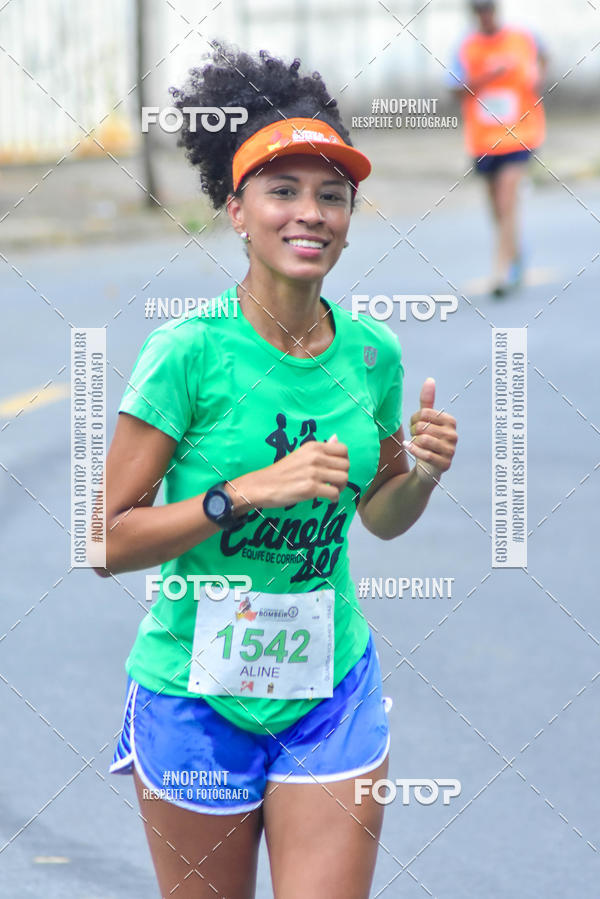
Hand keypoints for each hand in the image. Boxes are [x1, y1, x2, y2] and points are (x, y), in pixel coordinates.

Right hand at [231, 434, 349, 508]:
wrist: (262, 485)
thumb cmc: (282, 471)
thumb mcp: (301, 454)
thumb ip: (320, 449)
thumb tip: (336, 437)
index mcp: (313, 446)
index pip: (343, 449)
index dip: (344, 461)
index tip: (336, 469)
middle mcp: (315, 457)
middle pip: (346, 466)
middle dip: (343, 476)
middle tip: (334, 483)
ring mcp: (313, 473)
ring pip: (343, 479)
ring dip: (340, 488)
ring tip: (331, 491)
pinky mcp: (310, 489)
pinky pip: (334, 493)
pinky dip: (334, 499)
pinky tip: (328, 500)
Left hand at [404, 378, 457, 484]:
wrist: (427, 466)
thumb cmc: (426, 439)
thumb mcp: (425, 420)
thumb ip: (427, 401)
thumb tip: (430, 380)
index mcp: (450, 421)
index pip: (424, 413)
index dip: (414, 419)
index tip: (415, 426)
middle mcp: (453, 435)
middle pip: (422, 427)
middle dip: (413, 432)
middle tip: (415, 437)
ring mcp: (450, 450)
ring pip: (423, 440)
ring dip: (414, 442)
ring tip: (415, 443)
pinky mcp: (444, 464)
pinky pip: (425, 454)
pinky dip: (413, 450)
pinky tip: (409, 448)